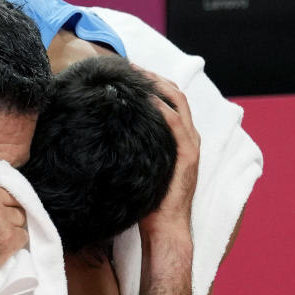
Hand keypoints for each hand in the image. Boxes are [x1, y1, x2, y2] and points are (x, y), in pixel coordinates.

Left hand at [138, 73, 200, 236]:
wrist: (165, 228)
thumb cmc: (148, 203)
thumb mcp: (139, 167)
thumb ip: (132, 149)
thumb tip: (105, 136)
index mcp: (179, 139)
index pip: (168, 100)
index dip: (150, 83)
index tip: (128, 73)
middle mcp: (188, 137)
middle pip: (174, 94)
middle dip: (152, 77)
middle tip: (129, 65)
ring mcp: (190, 145)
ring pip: (177, 102)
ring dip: (156, 84)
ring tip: (135, 73)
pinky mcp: (187, 155)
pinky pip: (175, 123)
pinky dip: (162, 107)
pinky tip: (145, 97)